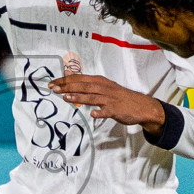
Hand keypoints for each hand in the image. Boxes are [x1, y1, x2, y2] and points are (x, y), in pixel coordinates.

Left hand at [49, 73, 165, 136]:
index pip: (80, 78)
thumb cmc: (120, 97)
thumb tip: (72, 84)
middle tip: (54, 88)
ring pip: (92, 97)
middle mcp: (104, 88)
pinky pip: (106, 111)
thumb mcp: (105, 88)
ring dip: (79, 97)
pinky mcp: (115, 110)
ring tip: (66, 98)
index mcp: (100, 82)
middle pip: (83, 85)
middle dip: (67, 86)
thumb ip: (89, 87)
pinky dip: (99, 112)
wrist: (141, 106)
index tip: (53, 83)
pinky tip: (92, 114)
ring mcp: (110, 99)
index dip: (65, 80)